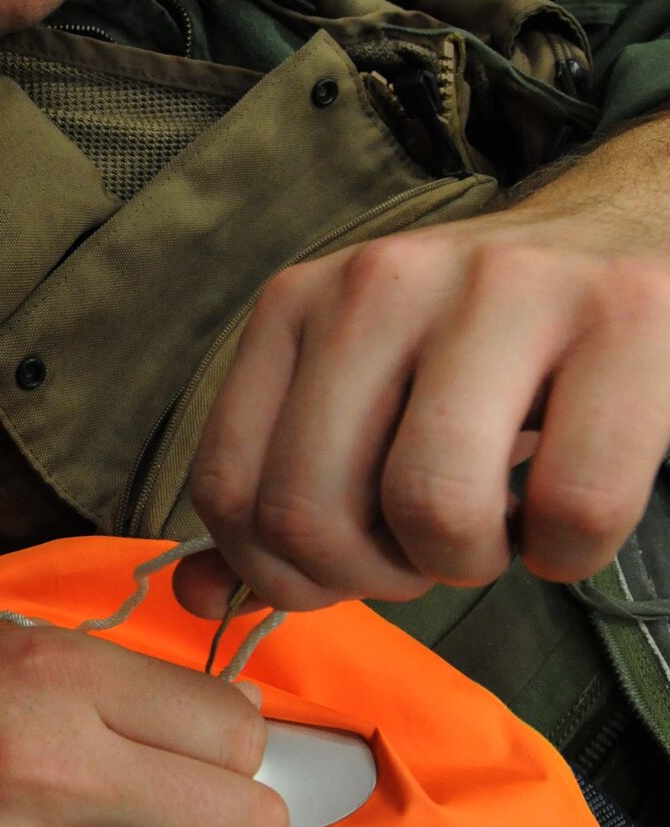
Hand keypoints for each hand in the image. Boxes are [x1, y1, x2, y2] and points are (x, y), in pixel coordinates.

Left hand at [178, 194, 669, 619]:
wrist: (628, 228)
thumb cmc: (482, 343)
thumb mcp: (361, 393)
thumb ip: (279, 490)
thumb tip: (199, 598)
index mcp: (298, 302)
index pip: (229, 490)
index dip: (283, 573)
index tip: (351, 563)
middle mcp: (380, 283)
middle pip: (310, 514)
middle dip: (374, 578)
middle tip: (430, 549)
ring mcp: (501, 291)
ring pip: (432, 509)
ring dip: (469, 563)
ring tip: (501, 524)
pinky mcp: (620, 317)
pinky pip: (572, 508)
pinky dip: (569, 553)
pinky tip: (565, 512)